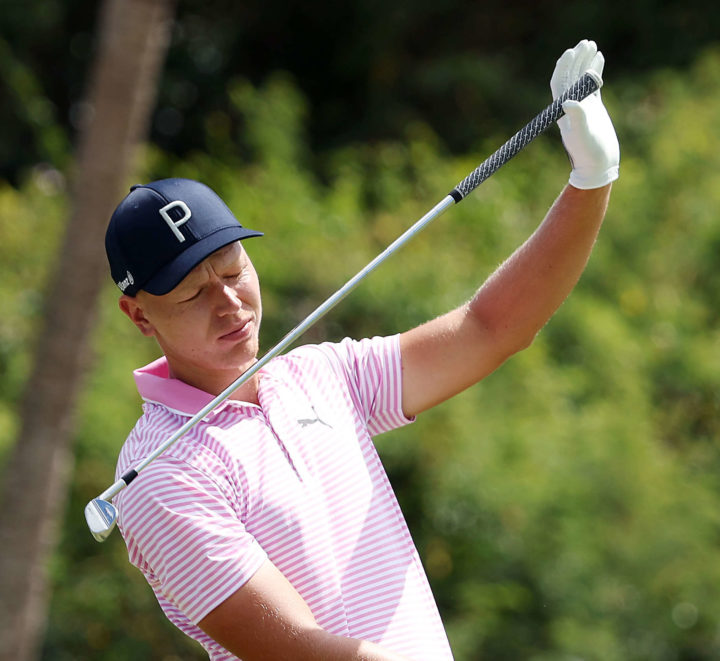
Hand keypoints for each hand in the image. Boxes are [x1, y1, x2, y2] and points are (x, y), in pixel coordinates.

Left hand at [550, 39, 619, 188]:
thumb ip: (577, 117)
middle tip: (585, 43)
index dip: (563, 67)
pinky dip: (595, 71)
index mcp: (562, 111)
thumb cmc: (589, 152)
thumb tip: (568, 102)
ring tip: (592, 45)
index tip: (570, 52)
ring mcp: (582, 106)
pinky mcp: (593, 108)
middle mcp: (570, 107)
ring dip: (585, 62)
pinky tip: (599, 58)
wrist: (599, 164)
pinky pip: (592, 85)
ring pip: (581, 79)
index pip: (559, 83)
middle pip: (570, 77)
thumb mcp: (582, 134)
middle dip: (576, 59)